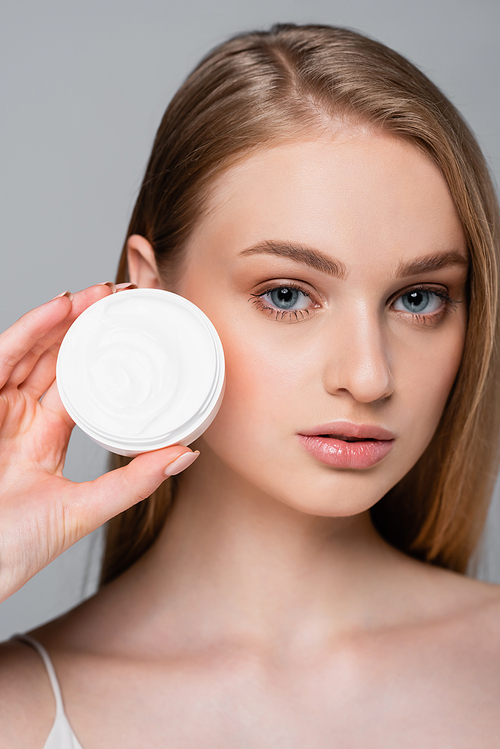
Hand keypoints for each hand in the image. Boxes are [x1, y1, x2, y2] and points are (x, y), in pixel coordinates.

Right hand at [0, 284, 197, 601]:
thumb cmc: (13, 547)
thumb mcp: (84, 509)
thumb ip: (134, 482)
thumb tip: (187, 454)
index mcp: (45, 437)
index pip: (78, 383)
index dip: (104, 357)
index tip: (137, 333)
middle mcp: (21, 416)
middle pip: (55, 359)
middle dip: (87, 327)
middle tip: (125, 298)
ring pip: (33, 350)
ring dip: (65, 318)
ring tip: (102, 294)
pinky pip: (3, 357)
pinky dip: (30, 329)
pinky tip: (61, 306)